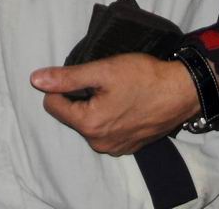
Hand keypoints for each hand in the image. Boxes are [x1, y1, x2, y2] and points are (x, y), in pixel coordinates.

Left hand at [29, 53, 199, 155]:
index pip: (52, 105)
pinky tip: (126, 103)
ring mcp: (116, 148)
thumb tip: (36, 80)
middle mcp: (99, 143)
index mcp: (89, 125)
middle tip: (104, 82)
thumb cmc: (144, 77)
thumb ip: (67, 77)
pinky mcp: (129, 146)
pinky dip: (111, 116)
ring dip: (96, 107)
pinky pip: (107, 131)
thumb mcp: (103, 70)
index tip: (83, 76)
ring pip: (89, 123)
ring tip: (117, 92)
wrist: (182, 91)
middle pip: (71, 115)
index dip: (63, 86)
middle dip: (81, 97)